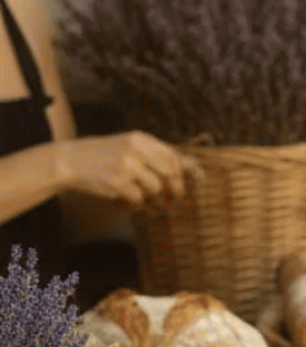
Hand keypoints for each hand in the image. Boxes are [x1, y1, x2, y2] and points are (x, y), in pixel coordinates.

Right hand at [56, 131, 190, 210]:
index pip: (173, 157)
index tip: (182, 184)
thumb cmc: (105, 156)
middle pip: (170, 174)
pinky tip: (130, 206)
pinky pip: (138, 199)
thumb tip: (193, 167)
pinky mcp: (116, 181)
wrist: (70, 161)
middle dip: (175, 190)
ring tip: (152, 206)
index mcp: (142, 139)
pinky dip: (137, 207)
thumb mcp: (130, 147)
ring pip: (156, 189)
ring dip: (156, 202)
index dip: (182, 173)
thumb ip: (157, 156)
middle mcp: (136, 149)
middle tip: (172, 199)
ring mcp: (126, 165)